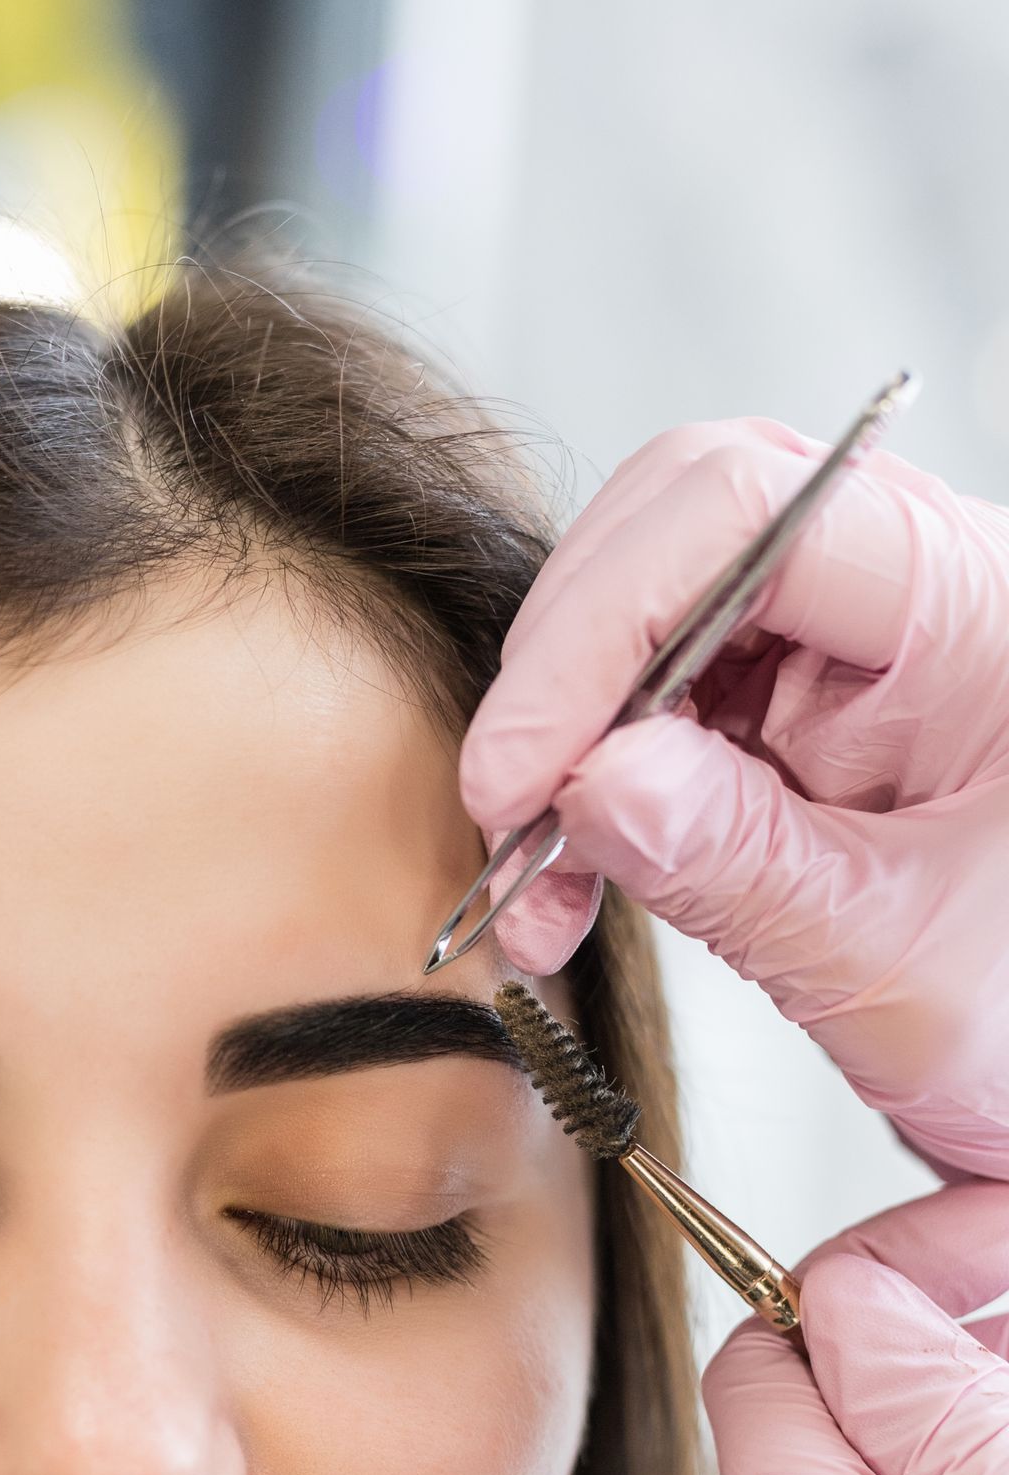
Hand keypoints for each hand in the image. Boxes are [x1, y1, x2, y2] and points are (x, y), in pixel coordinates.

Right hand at [458, 421, 1008, 1181]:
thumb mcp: (893, 962)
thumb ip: (739, 865)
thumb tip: (590, 783)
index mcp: (975, 605)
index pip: (746, 513)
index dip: (598, 626)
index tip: (518, 773)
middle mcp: (912, 585)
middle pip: (681, 526)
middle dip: (567, 674)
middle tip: (513, 821)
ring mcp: (852, 635)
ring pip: (652, 607)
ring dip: (567, 741)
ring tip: (542, 884)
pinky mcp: (803, 696)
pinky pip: (661, 691)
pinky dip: (595, 780)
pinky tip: (575, 876)